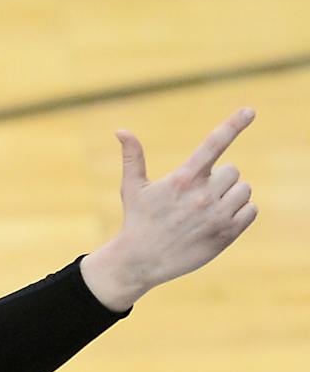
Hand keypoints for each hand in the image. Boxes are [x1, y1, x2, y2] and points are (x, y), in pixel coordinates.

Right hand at [82, 108, 257, 310]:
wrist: (141, 261)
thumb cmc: (137, 221)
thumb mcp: (133, 188)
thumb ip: (133, 157)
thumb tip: (120, 130)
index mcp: (183, 179)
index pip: (213, 144)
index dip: (233, 125)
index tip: (250, 110)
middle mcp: (203, 195)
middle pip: (232, 171)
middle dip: (219, 181)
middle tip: (197, 198)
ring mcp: (217, 214)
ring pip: (244, 190)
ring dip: (230, 197)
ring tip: (206, 212)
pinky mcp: (227, 233)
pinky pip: (251, 210)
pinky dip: (240, 214)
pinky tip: (218, 222)